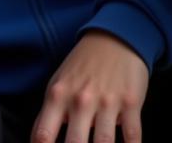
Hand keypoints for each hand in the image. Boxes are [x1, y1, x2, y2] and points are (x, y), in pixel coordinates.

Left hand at [32, 31, 148, 142]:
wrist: (114, 39)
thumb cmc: (82, 66)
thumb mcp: (59, 83)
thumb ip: (50, 114)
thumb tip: (39, 141)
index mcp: (58, 95)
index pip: (44, 134)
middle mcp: (81, 100)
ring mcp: (107, 103)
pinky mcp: (131, 104)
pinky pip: (132, 137)